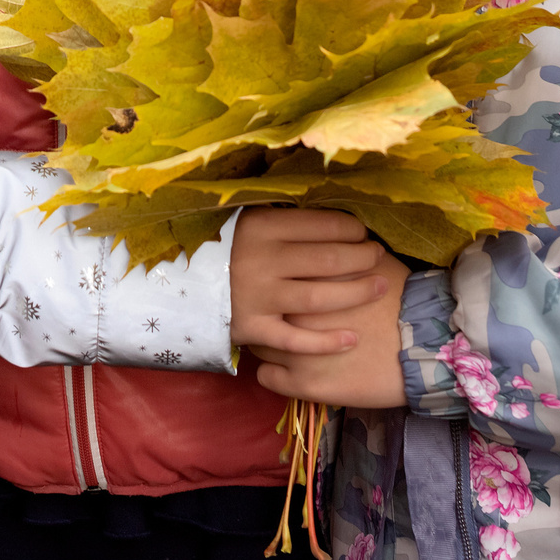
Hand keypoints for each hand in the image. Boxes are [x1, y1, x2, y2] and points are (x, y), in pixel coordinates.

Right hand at [229, 208, 390, 356]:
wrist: (179, 282)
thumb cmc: (225, 246)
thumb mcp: (248, 220)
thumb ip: (285, 219)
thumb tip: (336, 216)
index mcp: (261, 226)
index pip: (321, 225)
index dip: (352, 229)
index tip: (364, 233)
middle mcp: (262, 260)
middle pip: (327, 259)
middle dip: (362, 257)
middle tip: (378, 257)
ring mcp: (258, 297)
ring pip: (319, 298)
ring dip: (356, 292)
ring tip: (380, 286)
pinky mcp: (253, 329)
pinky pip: (296, 340)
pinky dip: (326, 342)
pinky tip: (352, 338)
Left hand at [251, 246, 410, 408]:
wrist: (424, 347)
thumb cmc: (402, 301)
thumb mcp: (370, 263)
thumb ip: (340, 253)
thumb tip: (328, 243)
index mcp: (308, 279)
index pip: (275, 277)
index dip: (281, 281)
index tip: (286, 287)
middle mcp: (294, 313)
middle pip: (264, 310)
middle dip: (270, 311)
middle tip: (281, 314)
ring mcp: (296, 352)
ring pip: (259, 345)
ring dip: (269, 343)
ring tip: (284, 343)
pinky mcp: (303, 385)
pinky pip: (267, 378)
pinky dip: (275, 374)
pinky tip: (287, 371)